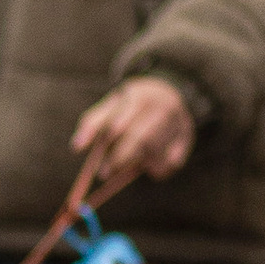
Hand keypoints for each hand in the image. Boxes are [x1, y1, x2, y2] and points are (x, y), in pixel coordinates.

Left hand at [72, 74, 196, 202]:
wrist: (171, 89)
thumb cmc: (133, 102)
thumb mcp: (113, 104)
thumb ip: (93, 122)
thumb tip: (76, 147)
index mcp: (140, 96)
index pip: (119, 126)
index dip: (108, 150)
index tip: (99, 171)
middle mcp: (162, 106)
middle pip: (140, 139)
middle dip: (121, 159)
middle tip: (106, 174)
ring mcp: (179, 120)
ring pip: (156, 153)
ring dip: (140, 164)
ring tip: (133, 162)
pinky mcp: (188, 135)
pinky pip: (173, 162)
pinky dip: (160, 169)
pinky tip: (152, 164)